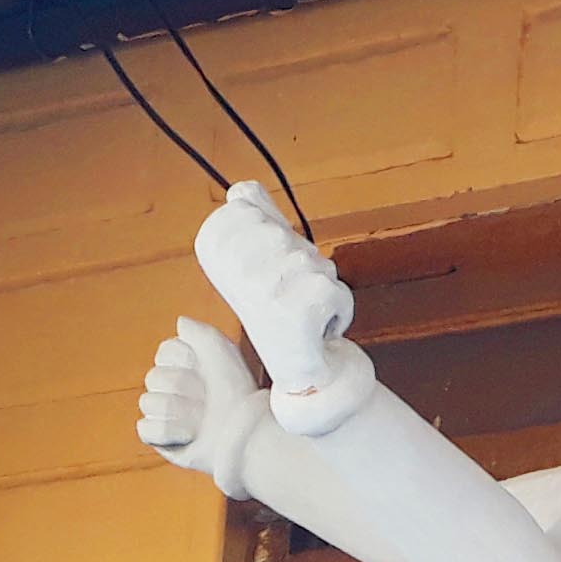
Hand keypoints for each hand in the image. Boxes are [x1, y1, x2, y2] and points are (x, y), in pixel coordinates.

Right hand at [138, 320, 266, 495]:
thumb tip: (181, 322)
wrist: (246, 431)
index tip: (208, 370)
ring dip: (181, 412)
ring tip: (202, 420)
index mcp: (183, 365)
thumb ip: (199, 332)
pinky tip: (189, 436)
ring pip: (150, 403)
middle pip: (154, 377)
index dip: (185, 359)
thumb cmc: (237, 391)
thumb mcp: (222, 351)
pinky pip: (147, 429)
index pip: (164, 352)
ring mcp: (164, 413)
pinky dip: (169, 433)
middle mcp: (171, 388)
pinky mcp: (160, 439)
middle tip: (208, 399)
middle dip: (185, 388)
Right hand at [196, 181, 353, 397]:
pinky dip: (340, 311)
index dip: (274, 239)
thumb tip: (241, 190)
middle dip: (304, 266)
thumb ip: (253, 223)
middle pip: (294, 240)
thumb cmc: (276, 315)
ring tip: (300, 314)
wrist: (294, 371)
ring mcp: (269, 288)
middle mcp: (239, 270)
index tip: (265, 273)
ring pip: (321, 267)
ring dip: (322, 289)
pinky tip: (317, 332)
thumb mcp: (260, 264)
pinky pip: (339, 293)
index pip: (257, 211)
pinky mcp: (301, 308)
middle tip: (286, 298)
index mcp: (220, 252)